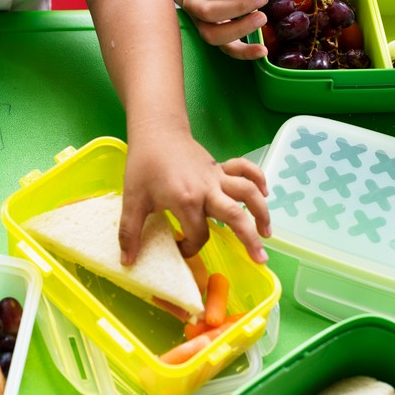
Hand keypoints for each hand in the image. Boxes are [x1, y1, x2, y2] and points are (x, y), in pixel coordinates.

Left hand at [117, 127, 270, 266]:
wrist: (156, 132)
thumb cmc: (143, 165)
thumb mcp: (132, 199)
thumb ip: (130, 232)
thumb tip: (127, 262)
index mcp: (186, 200)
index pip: (198, 234)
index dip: (191, 248)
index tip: (181, 249)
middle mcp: (207, 189)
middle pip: (236, 216)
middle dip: (249, 239)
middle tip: (260, 260)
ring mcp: (217, 177)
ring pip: (248, 192)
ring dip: (262, 212)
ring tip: (267, 234)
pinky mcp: (220, 167)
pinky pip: (245, 170)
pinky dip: (258, 179)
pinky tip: (265, 193)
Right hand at [181, 0, 270, 59]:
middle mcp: (192, 4)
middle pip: (209, 12)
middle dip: (239, 7)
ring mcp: (199, 24)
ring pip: (213, 35)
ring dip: (240, 29)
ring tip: (262, 18)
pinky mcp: (211, 37)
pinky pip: (226, 49)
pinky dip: (245, 52)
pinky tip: (262, 51)